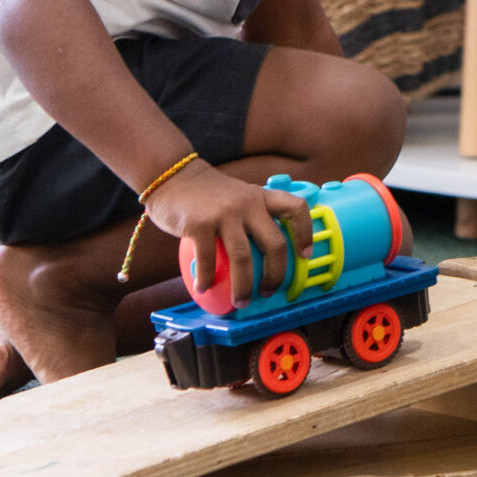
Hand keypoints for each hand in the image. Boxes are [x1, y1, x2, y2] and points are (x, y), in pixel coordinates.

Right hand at [148, 164, 311, 297]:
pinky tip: (203, 288)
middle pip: (275, 244)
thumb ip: (250, 214)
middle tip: (268, 291)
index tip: (304, 255)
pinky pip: (207, 261)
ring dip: (244, 287)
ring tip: (240, 301)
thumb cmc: (205, 193)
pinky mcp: (199, 224)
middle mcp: (247, 204)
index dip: (305, 233)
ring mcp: (224, 214)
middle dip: (276, 274)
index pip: (296, 208)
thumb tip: (260, 254)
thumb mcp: (237, 195)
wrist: (170, 176)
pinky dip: (207, 280)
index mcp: (260, 196)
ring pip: (243, 259)